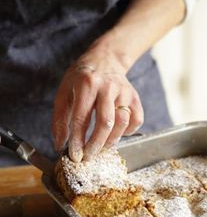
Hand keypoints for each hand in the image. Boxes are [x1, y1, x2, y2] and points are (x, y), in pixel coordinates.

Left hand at [52, 41, 143, 161]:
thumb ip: (60, 118)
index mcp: (86, 84)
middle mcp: (108, 87)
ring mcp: (124, 92)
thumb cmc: (82, 78)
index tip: (75, 156)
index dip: (78, 140)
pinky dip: (128, 132)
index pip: (81, 118)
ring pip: (122, 123)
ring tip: (101, 147)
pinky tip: (117, 134)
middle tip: (88, 157)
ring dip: (111, 141)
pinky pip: (136, 120)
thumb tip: (60, 144)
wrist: (105, 59)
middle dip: (96, 145)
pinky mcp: (135, 97)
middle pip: (105, 123)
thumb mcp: (64, 92)